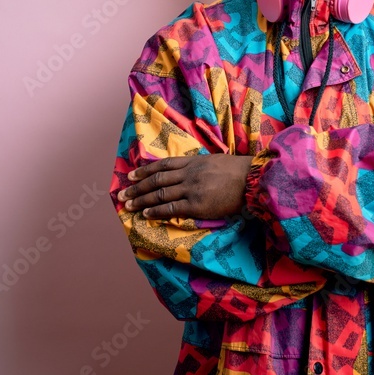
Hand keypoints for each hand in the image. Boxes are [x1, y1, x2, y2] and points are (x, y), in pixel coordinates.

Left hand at [118, 155, 253, 219]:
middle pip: (156, 180)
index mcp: (192, 162)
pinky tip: (146, 213)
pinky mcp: (196, 205)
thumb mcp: (214, 161)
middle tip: (122, 194)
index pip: (163, 165)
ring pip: (159, 194)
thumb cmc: (237, 171)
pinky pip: (171, 208)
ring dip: (141, 200)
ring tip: (128, 205)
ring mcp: (191, 189)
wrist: (251, 180)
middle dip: (137, 187)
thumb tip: (188, 170)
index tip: (132, 175)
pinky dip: (156, 210)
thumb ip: (199, 166)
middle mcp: (188, 174)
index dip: (145, 170)